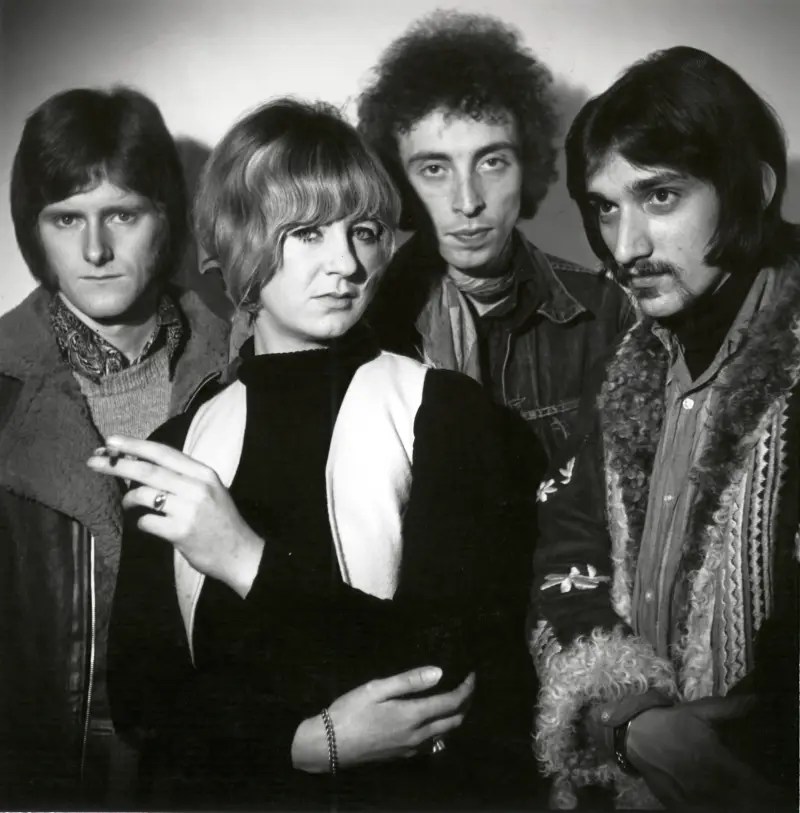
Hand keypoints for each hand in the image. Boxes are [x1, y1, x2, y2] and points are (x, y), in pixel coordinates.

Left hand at [87, 435, 263, 597]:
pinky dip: (140, 522)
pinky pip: (146, 522)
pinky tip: (147, 525)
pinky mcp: (180, 532)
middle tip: (93, 462)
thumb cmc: (220, 521)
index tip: (111, 441)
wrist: (240, 553)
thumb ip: (182, 477)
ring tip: (129, 504)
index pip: (164, 453)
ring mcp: (189, 510)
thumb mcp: (209, 490)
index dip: (135, 445)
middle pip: (148, 470)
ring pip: (143, 495)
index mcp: (203, 473)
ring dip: (129, 499)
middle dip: (117, 464)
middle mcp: (197, 487)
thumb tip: (141, 465)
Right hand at [291, 666, 474, 772]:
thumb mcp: (377, 689)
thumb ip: (409, 681)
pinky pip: (433, 743)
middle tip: (468, 685)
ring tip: (456, 699)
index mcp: (413, 716)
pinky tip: (435, 719)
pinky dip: (442, 729)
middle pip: (454, 721)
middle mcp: (418, 736)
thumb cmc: (351, 711)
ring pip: (445, 733)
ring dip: (456, 717)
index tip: (472, 675)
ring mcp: (411, 748)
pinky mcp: (403, 755)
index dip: (466, 689)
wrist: (329, 746)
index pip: (452, 703)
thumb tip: (439, 672)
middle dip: (467, 703)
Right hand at [626, 696, 781, 808]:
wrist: (634, 735)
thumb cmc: (670, 721)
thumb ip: (729, 708)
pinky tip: (723, 806)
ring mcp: (693, 797)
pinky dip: (714, 811)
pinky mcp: (680, 806)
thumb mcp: (699, 710)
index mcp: (716, 759)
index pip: (752, 782)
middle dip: (756, 800)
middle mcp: (708, 781)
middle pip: (741, 800)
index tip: (782, 789)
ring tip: (751, 804)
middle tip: (771, 800)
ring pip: (724, 809)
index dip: (769, 790)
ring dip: (738, 806)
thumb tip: (757, 700)